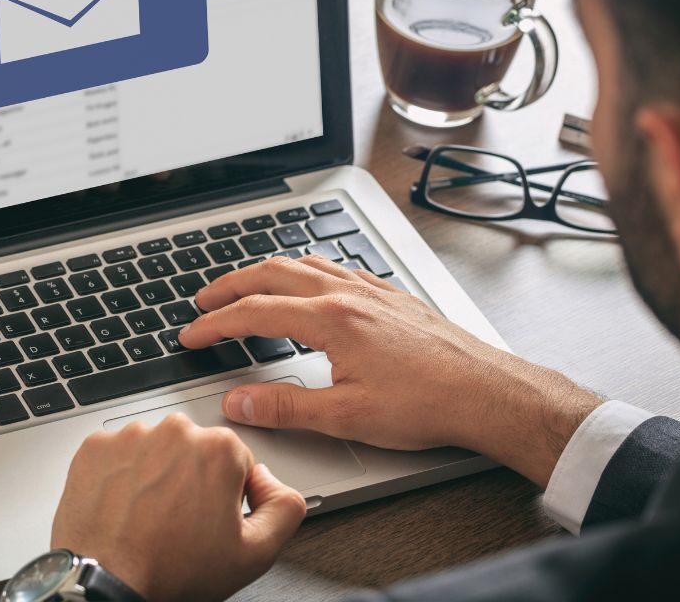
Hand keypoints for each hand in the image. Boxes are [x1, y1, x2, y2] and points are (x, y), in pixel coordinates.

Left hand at [51, 413, 305, 601]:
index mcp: (218, 449)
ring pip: (155, 450)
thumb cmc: (171, 571)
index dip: (227, 495)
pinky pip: (118, 454)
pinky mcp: (96, 446)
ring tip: (148, 517)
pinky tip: (124, 507)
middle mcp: (175, 431)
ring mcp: (131, 436)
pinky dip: (120, 475)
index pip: (235, 461)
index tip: (210, 518)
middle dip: (191, 479)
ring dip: (155, 475)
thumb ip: (285, 508)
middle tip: (179, 522)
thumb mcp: (255, 554)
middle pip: (194, 450)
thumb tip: (272, 482)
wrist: (107, 583)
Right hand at [179, 256, 601, 486]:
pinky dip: (306, 269)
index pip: (254, 313)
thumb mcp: (346, 416)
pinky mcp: (390, 295)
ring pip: (304, 263)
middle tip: (204, 300)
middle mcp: (347, 294)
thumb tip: (238, 404)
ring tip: (245, 285)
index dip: (215, 324)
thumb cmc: (428, 404)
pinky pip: (336, 266)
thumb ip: (284, 407)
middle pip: (271, 273)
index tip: (191, 335)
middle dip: (230, 285)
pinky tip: (309, 281)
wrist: (487, 392)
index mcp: (330, 320)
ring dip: (265, 271)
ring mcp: (370, 290)